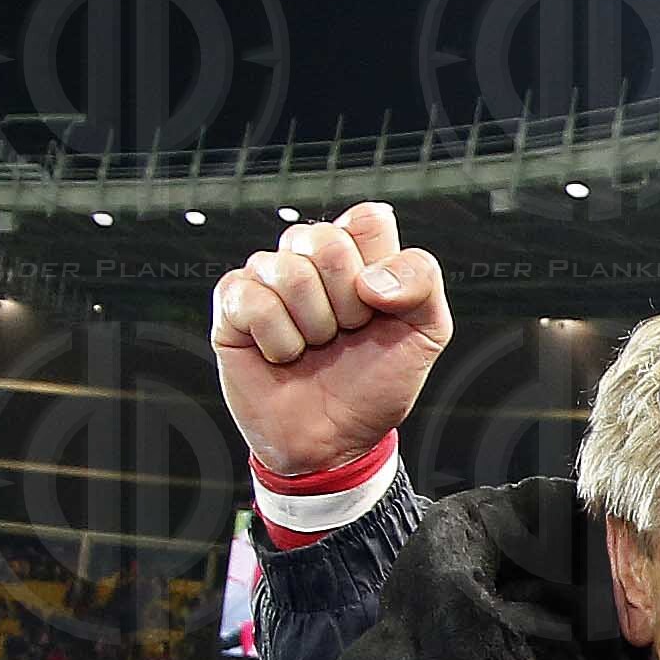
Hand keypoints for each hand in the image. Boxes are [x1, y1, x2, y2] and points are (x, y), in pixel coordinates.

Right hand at [210, 202, 450, 478]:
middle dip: (348, 304)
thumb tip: (372, 279)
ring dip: (314, 327)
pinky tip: (283, 355)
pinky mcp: (232, 302)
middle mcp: (309, 256)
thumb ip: (423, 283)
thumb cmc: (376, 385)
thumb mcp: (426, 334)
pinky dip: (279, 342)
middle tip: (347, 335)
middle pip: (326, 241)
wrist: (337, 441)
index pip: (367, 218)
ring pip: (289, 271)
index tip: (380, 309)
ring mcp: (268, 276)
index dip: (379, 266)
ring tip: (316, 348)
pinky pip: (253, 301)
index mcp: (358, 254)